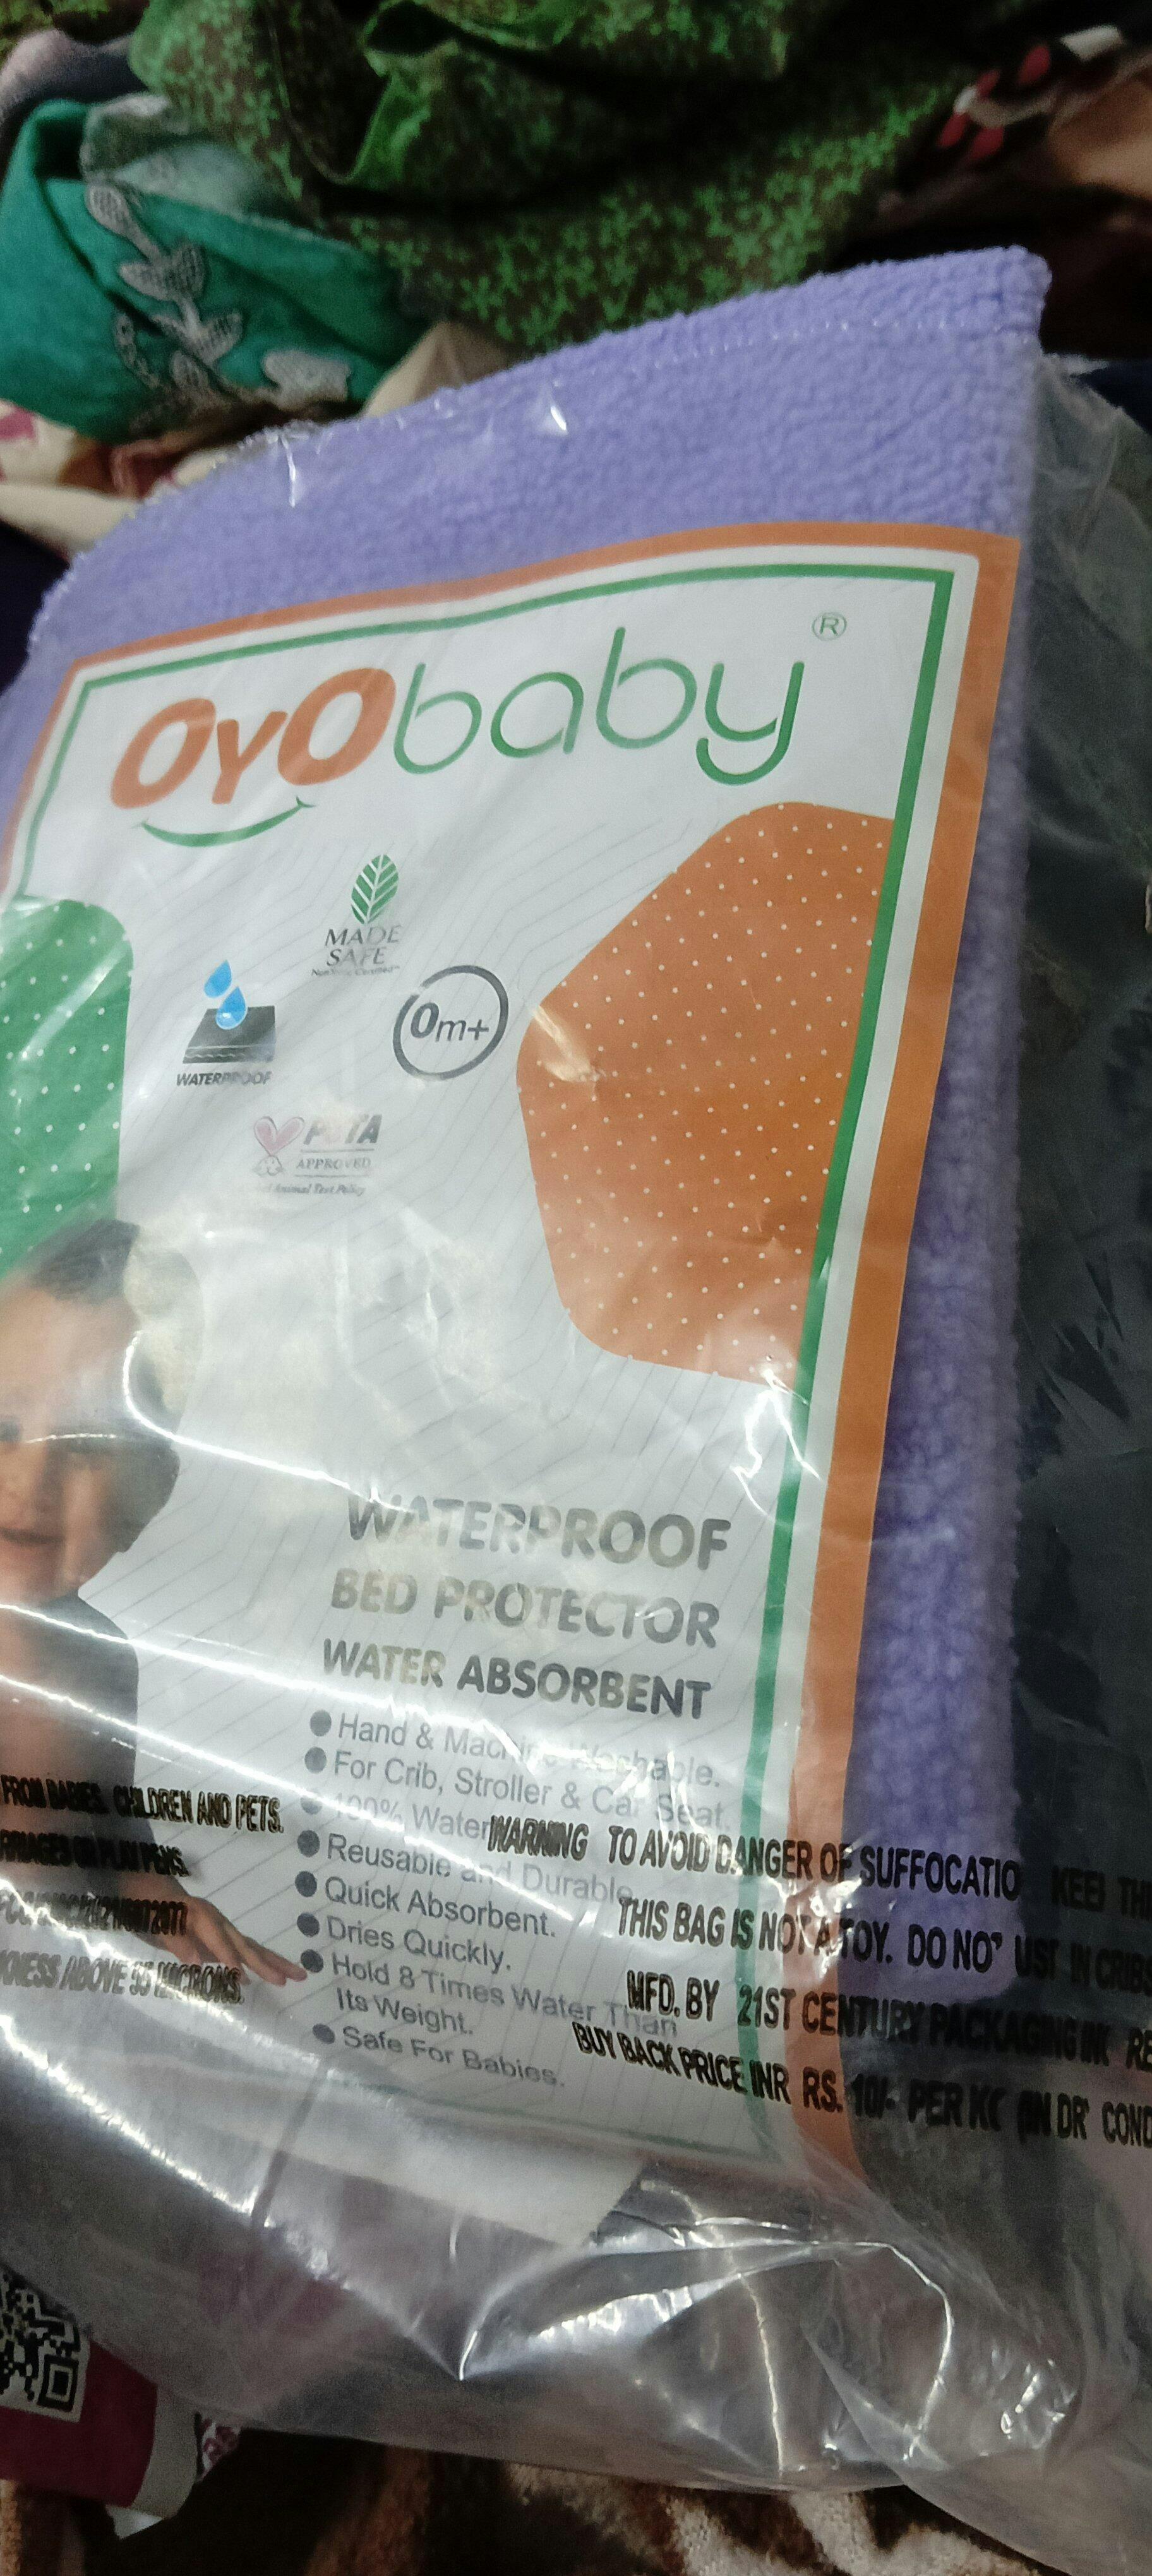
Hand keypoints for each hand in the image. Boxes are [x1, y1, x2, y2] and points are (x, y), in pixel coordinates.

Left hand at [159, 1893, 306, 1986]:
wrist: (150, 1892)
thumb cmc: (150, 1907)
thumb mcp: (157, 1921)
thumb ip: (176, 1941)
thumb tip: (197, 1963)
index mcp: (204, 1917)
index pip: (222, 1943)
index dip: (231, 1962)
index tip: (245, 1982)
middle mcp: (218, 1922)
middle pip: (246, 1945)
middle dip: (267, 1963)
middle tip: (289, 1979)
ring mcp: (220, 1930)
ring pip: (250, 1948)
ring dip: (272, 1963)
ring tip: (297, 1976)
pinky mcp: (218, 1939)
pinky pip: (240, 1952)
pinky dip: (254, 1964)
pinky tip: (261, 1978)